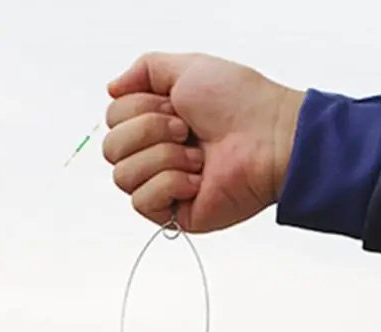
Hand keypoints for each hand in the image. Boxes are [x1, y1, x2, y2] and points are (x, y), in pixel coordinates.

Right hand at [102, 52, 304, 232]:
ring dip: (163, 157)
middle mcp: (156, 154)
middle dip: (148, 131)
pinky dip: (170, 184)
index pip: (112, 119)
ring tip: (198, 157)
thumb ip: (144, 69)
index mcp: (156, 122)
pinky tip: (198, 180)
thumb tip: (111, 88)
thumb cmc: (240, 104)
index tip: (177, 105)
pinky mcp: (175, 214)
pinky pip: (142, 201)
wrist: (269, 139)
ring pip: (123, 176)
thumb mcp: (186, 68)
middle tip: (186, 130)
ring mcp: (164, 186)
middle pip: (110, 148)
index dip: (139, 108)